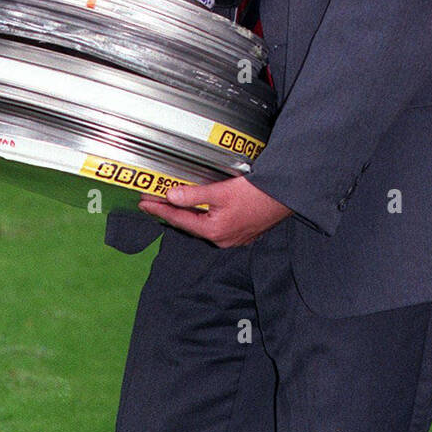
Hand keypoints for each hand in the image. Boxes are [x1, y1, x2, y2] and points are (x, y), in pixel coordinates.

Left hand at [136, 172, 291, 246]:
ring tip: (174, 201)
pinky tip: (203, 206)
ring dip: (189, 213)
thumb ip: (194, 195)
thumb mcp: (221, 192)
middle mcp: (223, 239)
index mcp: (214, 231)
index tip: (145, 202)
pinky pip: (217, 224)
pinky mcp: (243, 232)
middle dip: (172, 211)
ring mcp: (234, 238)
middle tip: (155, 200)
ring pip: (204, 225)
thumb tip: (171, 196)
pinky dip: (206, 215)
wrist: (286, 196)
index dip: (160, 209)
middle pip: (190, 224)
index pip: (179, 219)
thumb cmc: (258, 195)